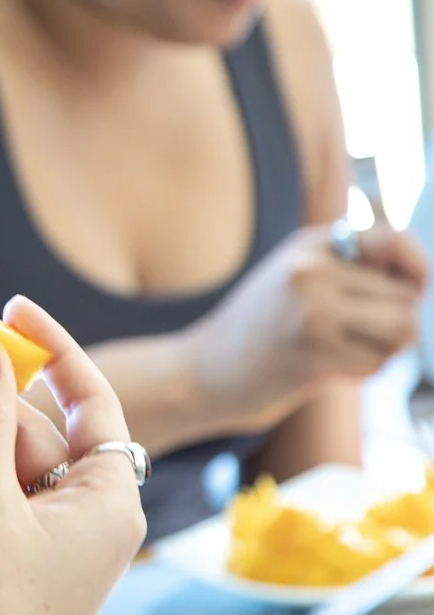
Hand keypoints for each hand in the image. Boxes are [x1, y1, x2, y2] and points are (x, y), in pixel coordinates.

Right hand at [187, 224, 427, 432]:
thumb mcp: (297, 278)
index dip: (417, 268)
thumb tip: (420, 281)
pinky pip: (376, 364)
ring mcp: (312, 311)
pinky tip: (326, 369)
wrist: (202, 370)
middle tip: (361, 338)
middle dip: (396, 324)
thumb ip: (350, 269)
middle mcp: (312, 270)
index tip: (413, 290)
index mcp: (311, 245)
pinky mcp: (314, 353)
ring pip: (402, 330)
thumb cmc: (258, 330)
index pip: (395, 241)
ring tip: (350, 353)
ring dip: (386, 350)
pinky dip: (362, 373)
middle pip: (406, 298)